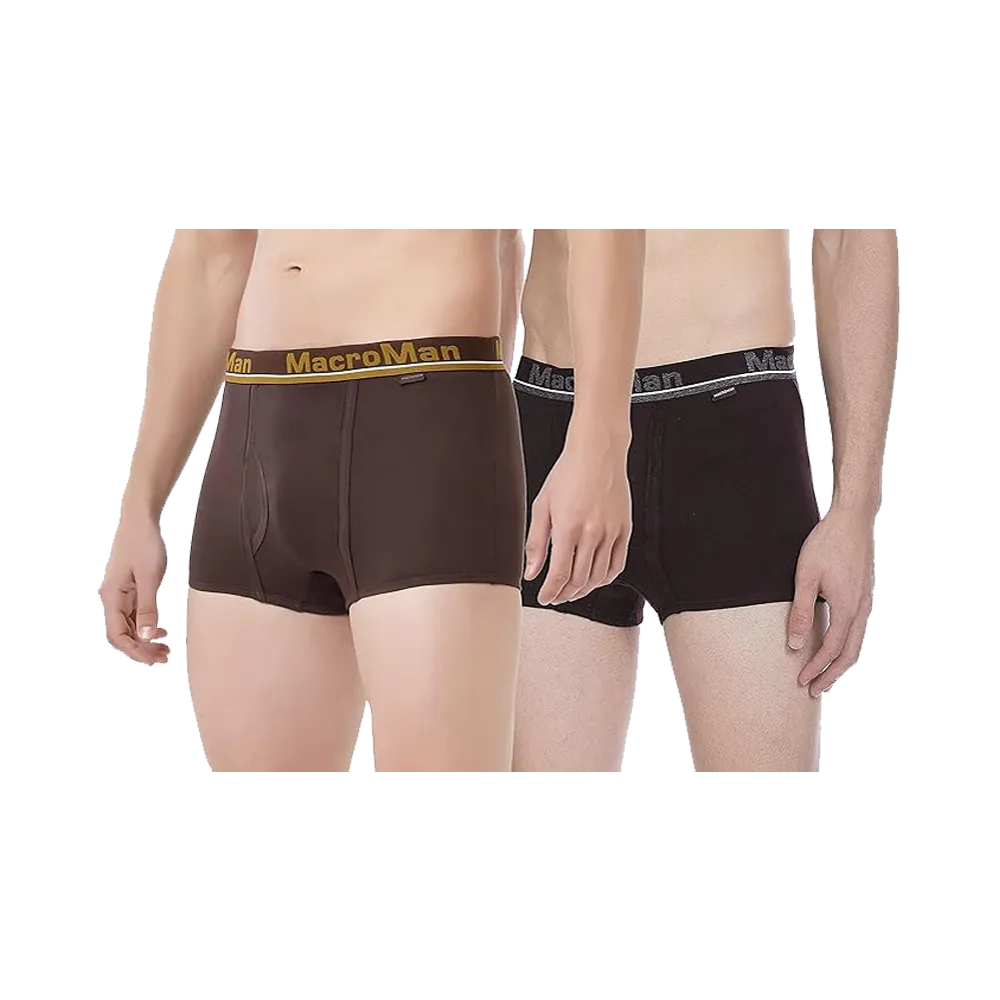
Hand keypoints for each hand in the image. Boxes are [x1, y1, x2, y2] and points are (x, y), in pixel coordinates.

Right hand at [100, 510, 169, 665]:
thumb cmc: (142, 544)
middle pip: (123, 633)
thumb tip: (146, 636)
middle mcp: (113, 598)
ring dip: (144, 638)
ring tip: (164, 647)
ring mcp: (121, 594)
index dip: (135, 650)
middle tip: (163, 656)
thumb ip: (147, 608)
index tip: (153, 659)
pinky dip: (146, 625)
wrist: (140, 520)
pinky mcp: (130, 588)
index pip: (118, 635)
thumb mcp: (148, 578)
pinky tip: (159, 629)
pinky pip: (135, 613)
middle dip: (142, 648)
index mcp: (112, 597)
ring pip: (129, 625)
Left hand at [524, 425, 631, 605]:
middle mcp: (592, 533)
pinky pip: (617, 564)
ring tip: (572, 590)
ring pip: (599, 576)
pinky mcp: (625, 530)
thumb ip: (536, 542)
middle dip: (565, 594)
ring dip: (584, 589)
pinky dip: (605, 578)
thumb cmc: (568, 474)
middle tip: (556, 596)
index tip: (545, 597)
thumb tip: (532, 572)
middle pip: (580, 579)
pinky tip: (594, 579)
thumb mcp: (543, 506)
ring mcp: (611, 532)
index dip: (551, 591)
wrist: (597, 452)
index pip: (560, 574)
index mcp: (568, 527)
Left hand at [788, 505, 875, 696]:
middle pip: (849, 654)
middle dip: (831, 674)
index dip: (816, 668)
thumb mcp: (806, 577)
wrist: (852, 518)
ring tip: (824, 674)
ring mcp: (865, 601)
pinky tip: (835, 644)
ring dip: (840, 662)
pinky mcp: (864, 593)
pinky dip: (847, 645)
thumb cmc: (826, 543)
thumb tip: (796, 645)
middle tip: (813, 690)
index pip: (832, 650)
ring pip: (857, 642)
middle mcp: (861, 609)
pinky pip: (858, 628)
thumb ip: (801, 612)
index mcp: (847, 608)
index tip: (801, 681)